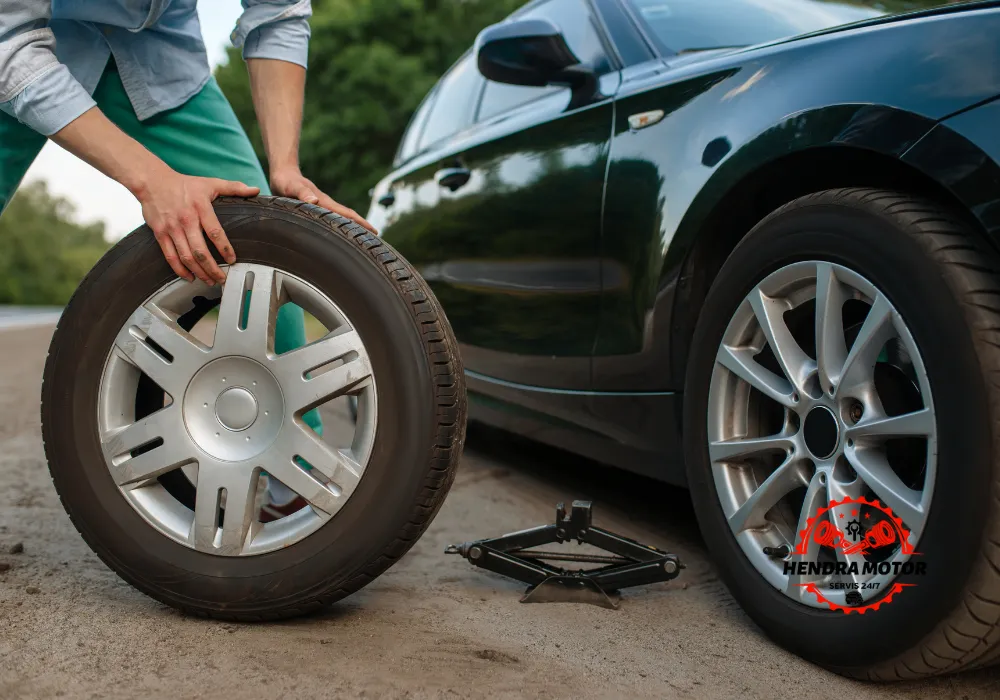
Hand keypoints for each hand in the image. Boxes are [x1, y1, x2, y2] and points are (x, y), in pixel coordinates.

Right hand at [138, 169, 259, 284]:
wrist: (152, 182)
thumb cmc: (184, 184)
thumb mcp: (210, 183)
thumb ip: (234, 188)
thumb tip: (255, 191)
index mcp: (200, 208)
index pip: (215, 232)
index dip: (225, 248)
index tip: (232, 260)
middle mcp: (186, 219)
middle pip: (200, 250)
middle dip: (212, 268)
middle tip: (222, 279)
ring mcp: (172, 228)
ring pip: (186, 256)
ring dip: (198, 272)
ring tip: (209, 281)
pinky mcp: (160, 233)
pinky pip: (170, 256)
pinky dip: (180, 269)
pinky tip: (189, 277)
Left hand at [271, 167, 376, 233]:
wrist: (283, 174)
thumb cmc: (285, 181)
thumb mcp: (291, 187)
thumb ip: (302, 192)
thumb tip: (314, 200)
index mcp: (323, 202)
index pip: (346, 214)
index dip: (360, 222)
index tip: (374, 231)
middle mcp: (326, 205)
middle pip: (349, 218)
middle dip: (362, 228)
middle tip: (376, 240)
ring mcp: (322, 208)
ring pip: (341, 219)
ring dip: (353, 228)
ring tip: (362, 241)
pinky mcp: (316, 210)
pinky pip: (331, 220)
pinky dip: (339, 228)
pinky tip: (340, 235)